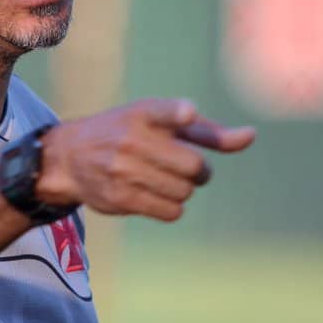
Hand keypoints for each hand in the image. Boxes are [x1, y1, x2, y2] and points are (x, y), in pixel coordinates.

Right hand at [35, 99, 255, 221]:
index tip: (186, 114)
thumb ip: (207, 131)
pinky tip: (154, 195)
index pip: (164, 111)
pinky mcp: (119, 197)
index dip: (179, 114)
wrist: (71, 157)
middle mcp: (131, 138)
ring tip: (163, 179)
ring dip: (183, 190)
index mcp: (143, 112)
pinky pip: (171, 211)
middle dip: (198, 171)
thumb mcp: (161, 123)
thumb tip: (252, 136)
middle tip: (184, 166)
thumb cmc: (130, 134)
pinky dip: (172, 207)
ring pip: (184, 192)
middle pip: (193, 166)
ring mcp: (122, 169)